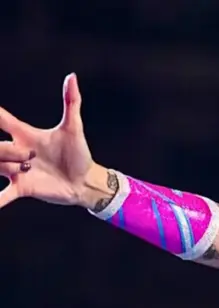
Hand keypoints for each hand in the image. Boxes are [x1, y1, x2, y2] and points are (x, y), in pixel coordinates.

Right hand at [0, 73, 99, 210]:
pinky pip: (2, 195)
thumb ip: (71, 102)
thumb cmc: (78, 153)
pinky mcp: (22, 188)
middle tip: (31, 157)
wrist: (85, 181)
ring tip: (29, 169)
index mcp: (24, 134)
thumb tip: (72, 76)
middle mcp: (15, 151)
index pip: (0, 119)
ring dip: (8, 166)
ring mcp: (16, 170)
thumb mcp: (73, 128)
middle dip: (8, 151)